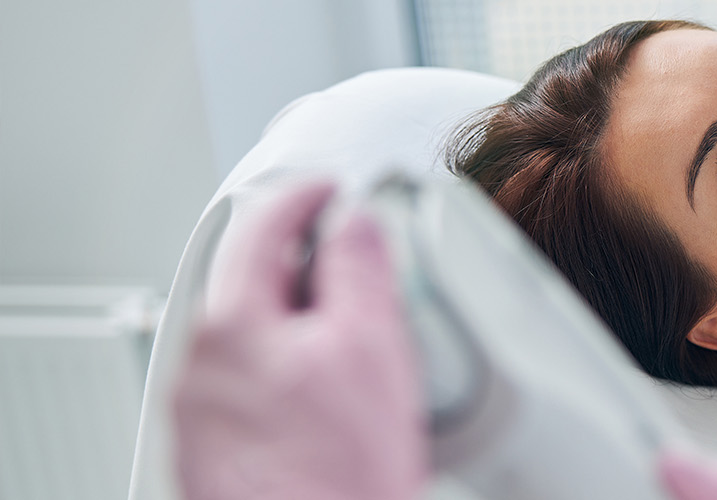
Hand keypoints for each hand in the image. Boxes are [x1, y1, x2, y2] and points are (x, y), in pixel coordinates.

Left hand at [174, 182, 425, 499]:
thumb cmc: (342, 478)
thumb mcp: (373, 349)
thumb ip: (361, 271)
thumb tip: (355, 223)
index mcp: (232, 325)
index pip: (263, 227)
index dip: (306, 197)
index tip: (330, 192)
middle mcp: (200, 366)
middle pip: (249, 282)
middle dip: (301, 263)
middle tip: (350, 257)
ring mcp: (200, 414)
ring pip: (247, 338)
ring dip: (293, 321)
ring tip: (349, 338)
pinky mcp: (210, 453)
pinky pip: (245, 387)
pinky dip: (283, 371)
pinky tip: (324, 400)